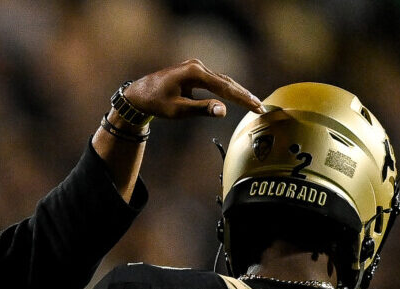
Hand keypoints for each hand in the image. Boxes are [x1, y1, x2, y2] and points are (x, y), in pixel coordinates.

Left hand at [124, 58, 263, 119]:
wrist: (139, 94)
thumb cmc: (156, 103)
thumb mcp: (178, 110)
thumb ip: (201, 109)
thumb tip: (223, 111)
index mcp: (194, 74)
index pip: (224, 87)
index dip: (242, 99)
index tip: (256, 107)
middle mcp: (198, 66)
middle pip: (227, 82)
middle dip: (244, 95)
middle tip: (260, 107)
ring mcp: (196, 67)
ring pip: (222, 80)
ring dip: (237, 92)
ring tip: (253, 103)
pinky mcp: (194, 72)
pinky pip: (215, 81)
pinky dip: (227, 89)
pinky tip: (236, 97)